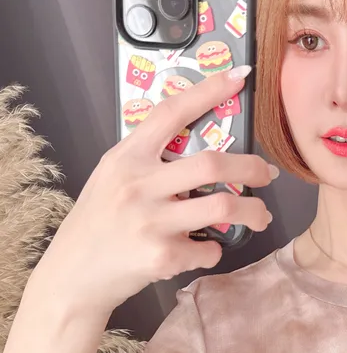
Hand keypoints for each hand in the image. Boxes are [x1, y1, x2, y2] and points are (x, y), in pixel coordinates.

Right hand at [42, 69, 274, 312]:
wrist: (73, 276)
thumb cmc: (98, 222)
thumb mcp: (113, 177)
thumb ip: (149, 160)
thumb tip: (201, 149)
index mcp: (127, 157)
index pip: (171, 113)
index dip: (209, 91)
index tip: (239, 77)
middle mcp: (138, 185)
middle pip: (212, 164)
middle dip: (252, 167)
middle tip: (267, 175)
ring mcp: (151, 222)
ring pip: (223, 206)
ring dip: (253, 211)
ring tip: (260, 216)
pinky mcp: (161, 257)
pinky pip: (209, 249)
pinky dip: (215, 250)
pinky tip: (204, 249)